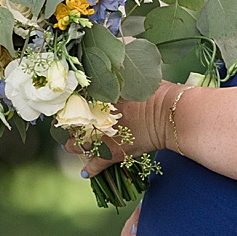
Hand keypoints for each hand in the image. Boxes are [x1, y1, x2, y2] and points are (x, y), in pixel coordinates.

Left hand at [59, 84, 174, 175]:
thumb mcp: (138, 79)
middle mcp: (100, 117)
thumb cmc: (159, 95)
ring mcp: (105, 136)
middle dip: (70, 125)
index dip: (74, 104)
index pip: (82, 100)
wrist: (170, 115)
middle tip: (66, 126)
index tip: (69, 104)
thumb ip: (124, 74)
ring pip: (81, 143)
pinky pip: (97, 164)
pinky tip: (85, 172)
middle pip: (77, 122)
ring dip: (75, 145)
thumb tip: (117, 63)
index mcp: (104, 97)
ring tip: (70, 146)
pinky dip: (91, 169)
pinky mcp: (114, 153)